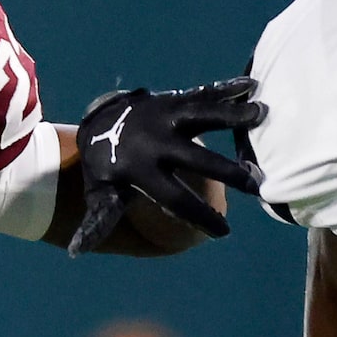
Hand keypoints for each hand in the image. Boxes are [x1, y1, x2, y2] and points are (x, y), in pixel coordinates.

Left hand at [67, 78, 266, 255]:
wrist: (98, 119)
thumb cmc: (106, 166)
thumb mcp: (99, 194)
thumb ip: (97, 220)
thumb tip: (76, 252)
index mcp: (141, 170)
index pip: (175, 199)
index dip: (199, 217)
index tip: (224, 231)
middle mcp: (156, 142)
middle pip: (197, 158)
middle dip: (228, 171)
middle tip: (255, 184)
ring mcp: (166, 117)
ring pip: (203, 115)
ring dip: (232, 115)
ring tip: (260, 114)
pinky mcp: (173, 100)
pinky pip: (202, 94)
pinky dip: (225, 89)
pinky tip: (250, 85)